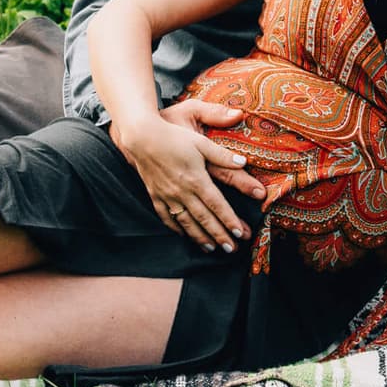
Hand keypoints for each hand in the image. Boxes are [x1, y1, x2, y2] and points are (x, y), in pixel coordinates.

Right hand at [111, 102, 257, 250]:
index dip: (230, 220)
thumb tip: (244, 162)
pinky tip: (185, 236)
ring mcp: (168, 196)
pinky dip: (177, 229)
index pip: (217, 205)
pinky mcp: (156, 196)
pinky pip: (167, 218)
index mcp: (196, 179)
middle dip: (219, 236)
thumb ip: (222, 155)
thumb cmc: (173, 137)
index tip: (240, 233)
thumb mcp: (201, 142)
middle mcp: (182, 192)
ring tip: (212, 249)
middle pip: (204, 219)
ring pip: (187, 223)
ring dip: (200, 237)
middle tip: (232, 249)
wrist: (142, 138)